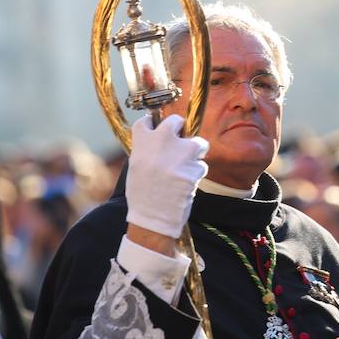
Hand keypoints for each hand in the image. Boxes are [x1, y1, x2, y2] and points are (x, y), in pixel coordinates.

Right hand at [126, 114, 208, 240]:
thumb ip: (147, 150)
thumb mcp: (136, 167)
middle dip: (181, 128)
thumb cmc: (142, 196)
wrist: (152, 217)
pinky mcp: (193, 168)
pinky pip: (201, 165)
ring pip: (197, 143)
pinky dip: (197, 173)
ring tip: (187, 167)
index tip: (157, 128)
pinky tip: (187, 184)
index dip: (153, 124)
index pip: (146, 121)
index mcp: (142, 144)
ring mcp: (178, 154)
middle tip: (181, 141)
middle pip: (176, 121)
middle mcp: (160, 143)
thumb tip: (159, 142)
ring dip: (196, 153)